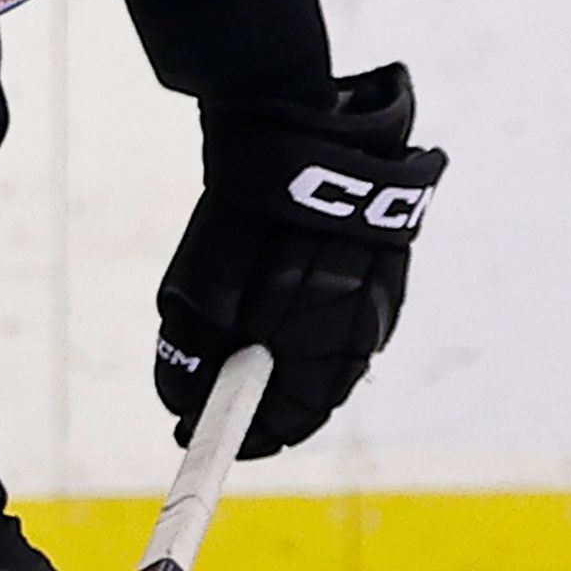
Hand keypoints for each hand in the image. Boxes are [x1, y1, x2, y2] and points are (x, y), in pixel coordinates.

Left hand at [155, 63, 439, 456]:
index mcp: (323, 342)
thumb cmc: (245, 216)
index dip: (243, 436)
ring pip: (333, 360)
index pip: (289, 421)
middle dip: (265, 404)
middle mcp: (364, 330)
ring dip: (290, 367)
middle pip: (316, 397)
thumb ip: (190, 356)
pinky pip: (348, 325)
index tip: (197, 437)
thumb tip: (181, 405)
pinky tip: (280, 319)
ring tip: (240, 356)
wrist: (305, 132)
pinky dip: (312, 334)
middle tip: (213, 401)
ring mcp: (383, 300)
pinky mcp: (390, 272)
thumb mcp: (197, 291)